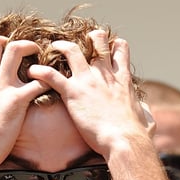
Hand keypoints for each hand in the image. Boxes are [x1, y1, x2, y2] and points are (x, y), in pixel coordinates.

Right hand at [0, 35, 46, 170]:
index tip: (3, 57)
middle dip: (11, 40)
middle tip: (24, 50)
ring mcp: (2, 86)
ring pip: (16, 49)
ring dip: (30, 48)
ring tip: (39, 56)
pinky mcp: (17, 100)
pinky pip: (38, 81)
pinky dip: (47, 80)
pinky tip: (51, 86)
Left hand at [28, 30, 149, 161]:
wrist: (124, 141)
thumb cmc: (136, 135)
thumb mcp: (147, 120)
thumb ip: (145, 112)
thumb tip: (145, 112)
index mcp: (122, 80)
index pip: (120, 50)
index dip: (113, 45)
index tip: (106, 48)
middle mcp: (105, 75)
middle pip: (97, 42)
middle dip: (87, 38)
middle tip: (79, 43)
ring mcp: (88, 81)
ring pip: (72, 50)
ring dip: (61, 46)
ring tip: (53, 47)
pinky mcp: (73, 93)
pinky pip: (51, 75)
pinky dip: (40, 72)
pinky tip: (32, 72)